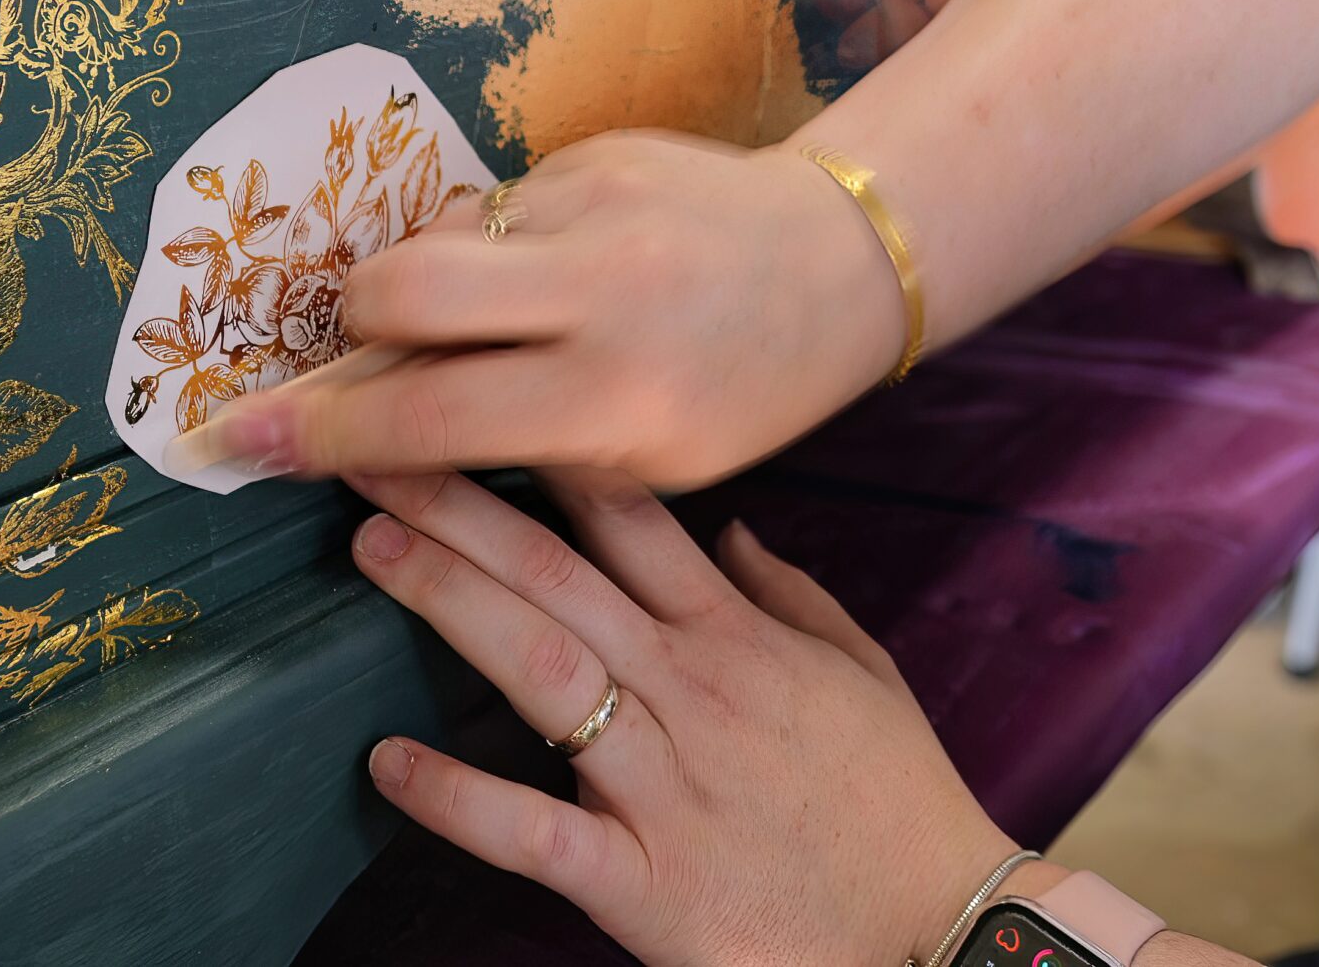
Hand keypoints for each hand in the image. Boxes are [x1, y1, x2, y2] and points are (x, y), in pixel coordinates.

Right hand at [199, 132, 911, 488]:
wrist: (839, 255)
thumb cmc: (745, 389)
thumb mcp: (650, 458)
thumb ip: (517, 444)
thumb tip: (373, 436)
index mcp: (619, 395)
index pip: (430, 416)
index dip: (319, 436)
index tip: (232, 442)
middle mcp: (601, 289)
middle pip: (401, 287)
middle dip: (353, 328)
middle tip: (362, 359)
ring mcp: (595, 203)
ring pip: (437, 234)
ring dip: (424, 285)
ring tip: (481, 321)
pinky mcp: (593, 149)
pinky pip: (488, 201)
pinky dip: (487, 247)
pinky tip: (540, 272)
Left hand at [348, 467, 1025, 965]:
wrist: (943, 935)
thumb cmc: (900, 804)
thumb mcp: (863, 673)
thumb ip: (789, 594)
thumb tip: (727, 530)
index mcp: (737, 641)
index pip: (635, 522)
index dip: (552, 456)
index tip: (478, 404)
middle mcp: (691, 693)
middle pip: (562, 577)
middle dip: (463, 508)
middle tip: (378, 455)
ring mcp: (663, 785)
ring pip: (542, 671)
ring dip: (451, 603)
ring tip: (375, 547)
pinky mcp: (642, 882)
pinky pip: (535, 832)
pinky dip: (459, 798)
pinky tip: (389, 761)